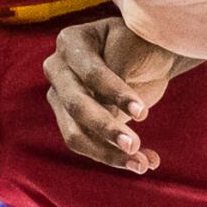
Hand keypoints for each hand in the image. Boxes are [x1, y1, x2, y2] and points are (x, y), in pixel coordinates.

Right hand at [47, 18, 188, 172]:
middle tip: (134, 145)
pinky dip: (117, 157)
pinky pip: (90, 146)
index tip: (143, 114)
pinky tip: (147, 162)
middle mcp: (59, 70)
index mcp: (71, 42)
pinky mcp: (74, 123)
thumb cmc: (141, 44)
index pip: (90, 73)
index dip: (115, 94)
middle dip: (106, 128)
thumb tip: (109, 113)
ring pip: (76, 135)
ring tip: (143, 164)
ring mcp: (63, 99)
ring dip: (110, 153)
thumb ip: (119, 71)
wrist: (147, 57)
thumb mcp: (134, 47)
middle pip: (76, 106)